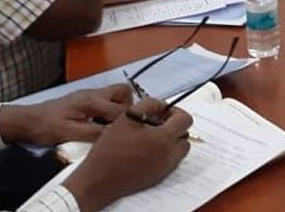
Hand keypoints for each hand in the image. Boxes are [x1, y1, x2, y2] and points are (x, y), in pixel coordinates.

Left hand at [0, 84, 132, 144]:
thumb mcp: (70, 133)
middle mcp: (92, 94)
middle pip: (123, 91)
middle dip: (128, 107)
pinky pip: (105, 100)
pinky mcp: (84, 99)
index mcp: (91, 101)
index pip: (120, 109)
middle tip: (122, 124)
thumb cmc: (45, 126)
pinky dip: (108, 110)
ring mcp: (88, 95)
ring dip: (119, 108)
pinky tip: (100, 124)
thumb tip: (115, 134)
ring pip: (115, 94)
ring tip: (111, 125)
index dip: (125, 122)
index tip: (126, 132)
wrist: (27, 121)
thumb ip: (95, 133)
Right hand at [62, 98, 192, 211]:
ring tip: (150, 137)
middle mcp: (170, 155)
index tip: (163, 112)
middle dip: (175, 127)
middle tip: (157, 124)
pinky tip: (145, 150)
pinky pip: (171, 162)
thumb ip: (149, 105)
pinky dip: (164, 153)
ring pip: (179, 150)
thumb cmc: (110, 150)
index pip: (185, 120)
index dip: (176, 112)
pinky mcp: (158, 178)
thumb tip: (161, 105)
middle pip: (185, 136)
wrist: (99, 180)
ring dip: (171, 141)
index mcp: (164, 139)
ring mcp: (165, 169)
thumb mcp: (127, 118)